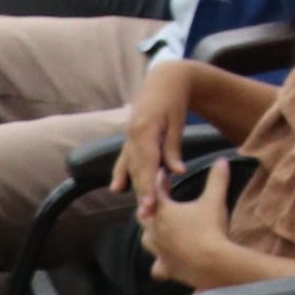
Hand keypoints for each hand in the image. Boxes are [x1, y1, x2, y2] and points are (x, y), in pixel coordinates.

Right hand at [114, 59, 203, 200]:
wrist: (165, 79)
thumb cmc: (175, 100)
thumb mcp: (177, 123)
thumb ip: (173, 148)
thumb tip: (176, 172)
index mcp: (145, 130)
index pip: (147, 164)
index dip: (148, 185)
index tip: (151, 204)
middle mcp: (132, 135)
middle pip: (137, 169)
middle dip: (142, 192)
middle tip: (147, 214)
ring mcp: (128, 136)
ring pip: (131, 166)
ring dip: (134, 187)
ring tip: (139, 208)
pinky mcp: (129, 137)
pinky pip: (124, 158)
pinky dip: (121, 172)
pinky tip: (117, 188)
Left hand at [137, 155, 239, 275]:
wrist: (210, 262)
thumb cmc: (210, 228)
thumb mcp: (215, 200)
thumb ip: (217, 179)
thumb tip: (221, 160)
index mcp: (164, 212)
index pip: (157, 191)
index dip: (160, 180)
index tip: (163, 173)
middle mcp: (155, 231)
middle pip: (143, 215)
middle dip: (149, 206)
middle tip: (156, 200)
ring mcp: (159, 251)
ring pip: (146, 240)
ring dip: (150, 232)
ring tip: (156, 229)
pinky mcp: (165, 268)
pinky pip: (157, 266)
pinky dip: (159, 262)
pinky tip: (164, 261)